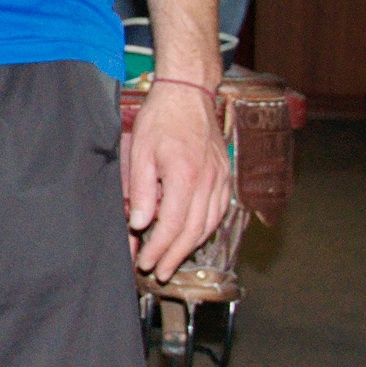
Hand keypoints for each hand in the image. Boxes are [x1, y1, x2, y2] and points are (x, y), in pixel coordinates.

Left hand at [121, 80, 232, 282]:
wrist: (189, 94)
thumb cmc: (161, 120)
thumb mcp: (140, 152)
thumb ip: (140, 190)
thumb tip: (139, 223)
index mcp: (185, 176)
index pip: (172, 225)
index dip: (159, 248)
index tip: (146, 261)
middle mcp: (208, 181)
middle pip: (193, 231)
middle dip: (175, 256)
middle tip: (160, 272)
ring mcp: (221, 179)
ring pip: (209, 224)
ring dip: (191, 247)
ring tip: (174, 261)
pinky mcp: (226, 176)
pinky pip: (220, 211)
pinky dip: (207, 229)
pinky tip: (194, 237)